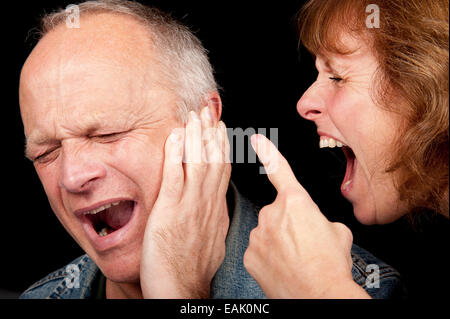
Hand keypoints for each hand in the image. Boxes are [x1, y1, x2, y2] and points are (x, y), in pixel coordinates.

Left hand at [140, 107, 230, 297]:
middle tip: (208, 109)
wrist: (183, 289)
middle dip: (211, 132)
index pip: (222, 169)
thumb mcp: (211, 239)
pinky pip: (175, 175)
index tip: (219, 126)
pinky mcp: (171, 210)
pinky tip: (175, 136)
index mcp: (215, 208)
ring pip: (198, 162)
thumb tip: (214, 206)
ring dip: (196, 136)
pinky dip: (176, 153)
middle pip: (213, 159)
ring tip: (194, 114)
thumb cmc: (193, 268)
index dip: (221, 145)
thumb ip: (212, 217)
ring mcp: (191, 205)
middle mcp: (207, 202)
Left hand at [243, 134, 369, 297]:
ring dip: (279, 242)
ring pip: (267, 232)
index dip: (266, 152)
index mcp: (296, 201)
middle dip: (289, 224)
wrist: (319, 295)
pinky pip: (259, 250)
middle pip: (278, 213)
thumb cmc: (331, 264)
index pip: (278, 169)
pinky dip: (269, 257)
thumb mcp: (338, 232)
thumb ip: (319, 219)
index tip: (255, 139)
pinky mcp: (249, 255)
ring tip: (297, 259)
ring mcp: (258, 235)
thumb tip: (315, 225)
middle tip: (304, 244)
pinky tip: (283, 267)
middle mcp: (272, 214)